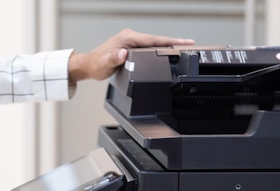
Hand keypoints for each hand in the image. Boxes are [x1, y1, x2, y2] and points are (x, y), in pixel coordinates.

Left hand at [68, 28, 194, 81]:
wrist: (89, 65)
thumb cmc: (97, 65)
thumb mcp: (105, 64)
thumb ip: (113, 59)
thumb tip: (122, 54)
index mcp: (128, 38)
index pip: (153, 39)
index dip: (170, 41)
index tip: (184, 42)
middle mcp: (130, 36)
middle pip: (157, 39)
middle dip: (174, 42)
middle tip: (190, 45)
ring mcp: (131, 40)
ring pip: (154, 42)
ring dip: (168, 45)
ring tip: (183, 48)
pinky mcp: (131, 45)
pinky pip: (149, 46)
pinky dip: (159, 48)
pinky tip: (167, 52)